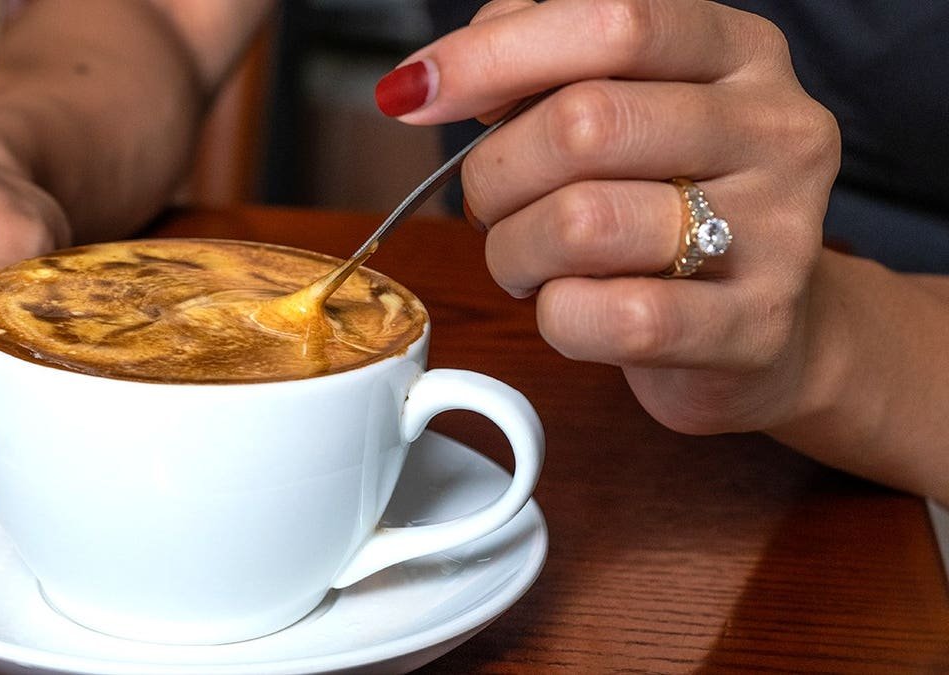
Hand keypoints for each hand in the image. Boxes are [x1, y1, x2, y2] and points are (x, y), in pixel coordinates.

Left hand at [378, 0, 839, 434]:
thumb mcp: (622, 109)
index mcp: (739, 52)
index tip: (416, 91)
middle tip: (490, 204)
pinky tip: (573, 306)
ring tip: (530, 259)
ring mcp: (779, 230)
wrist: (759, 329)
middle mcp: (776, 128)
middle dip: (496, 174)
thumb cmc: (664, 205)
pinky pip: (611, 316)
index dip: (494, 54)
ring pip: (584, 223)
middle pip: (583, 123)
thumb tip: (434, 78)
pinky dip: (558, 315)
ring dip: (515, 250)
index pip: (613, 20)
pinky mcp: (756, 326)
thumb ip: (541, 66)